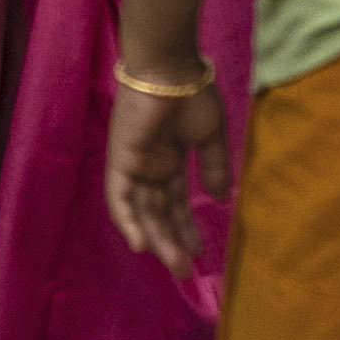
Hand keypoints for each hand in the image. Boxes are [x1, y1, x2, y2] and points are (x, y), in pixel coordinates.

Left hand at [100, 55, 220, 274]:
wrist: (172, 69)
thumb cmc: (193, 94)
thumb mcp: (210, 136)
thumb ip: (214, 166)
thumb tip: (220, 197)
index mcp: (169, 159)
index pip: (175, 202)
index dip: (185, 227)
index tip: (199, 251)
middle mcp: (150, 166)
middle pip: (158, 212)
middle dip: (172, 241)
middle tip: (185, 270)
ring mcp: (134, 164)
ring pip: (142, 211)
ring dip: (156, 239)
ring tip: (175, 265)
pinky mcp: (121, 160)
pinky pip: (119, 197)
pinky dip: (127, 221)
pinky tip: (141, 245)